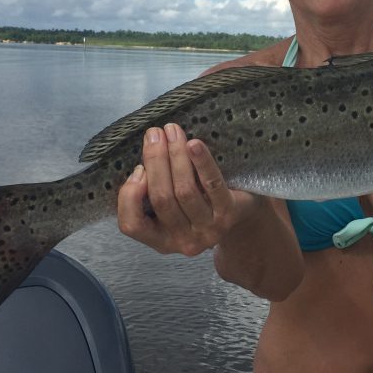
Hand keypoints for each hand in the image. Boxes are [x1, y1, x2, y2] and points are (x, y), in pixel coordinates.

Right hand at [117, 123, 261, 255]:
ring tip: (172, 131)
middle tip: (154, 133)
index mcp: (160, 240)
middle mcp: (182, 241)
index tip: (138, 167)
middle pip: (161, 198)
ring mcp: (207, 229)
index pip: (131, 225)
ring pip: (184, 190)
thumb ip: (151, 192)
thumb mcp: (170, 209)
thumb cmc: (198, 206)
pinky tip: (194, 144)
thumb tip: (144, 159)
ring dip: (175, 156)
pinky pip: (212, 184)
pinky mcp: (229, 213)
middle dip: (155, 161)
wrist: (242, 218)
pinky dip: (202, 162)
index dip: (129, 196)